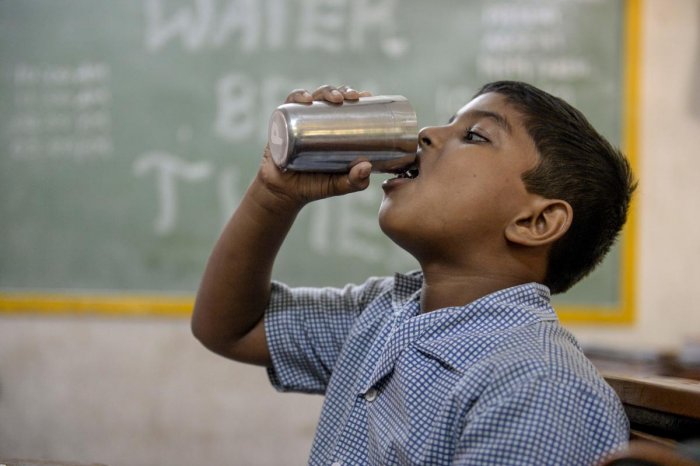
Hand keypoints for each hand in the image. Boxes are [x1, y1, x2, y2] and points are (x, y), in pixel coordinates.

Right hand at [256, 85, 373, 209]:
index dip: (356, 96)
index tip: (367, 95)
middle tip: (351, 97)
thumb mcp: (338, 185)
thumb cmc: (314, 186)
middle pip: (331, 98)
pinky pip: (289, 105)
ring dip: (325, 91)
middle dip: (343, 91)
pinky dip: (297, 97)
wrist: (283, 193)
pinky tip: (306, 99)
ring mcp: (299, 120)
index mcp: (333, 130)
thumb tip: (367, 167)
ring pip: (313, 97)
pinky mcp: (282, 123)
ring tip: (334, 99)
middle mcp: (316, 121)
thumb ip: (355, 181)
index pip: (346, 106)